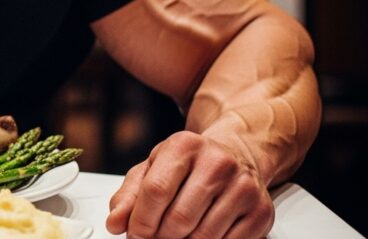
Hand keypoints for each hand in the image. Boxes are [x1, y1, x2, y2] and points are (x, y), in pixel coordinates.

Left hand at [106, 131, 273, 238]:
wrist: (236, 155)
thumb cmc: (189, 163)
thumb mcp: (153, 168)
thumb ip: (129, 195)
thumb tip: (115, 223)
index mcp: (184, 146)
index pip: (156, 191)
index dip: (140, 221)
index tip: (134, 235)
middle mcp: (218, 163)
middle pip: (179, 218)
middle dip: (159, 237)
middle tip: (153, 238)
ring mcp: (243, 187)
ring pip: (203, 236)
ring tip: (174, 237)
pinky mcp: (260, 211)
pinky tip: (197, 237)